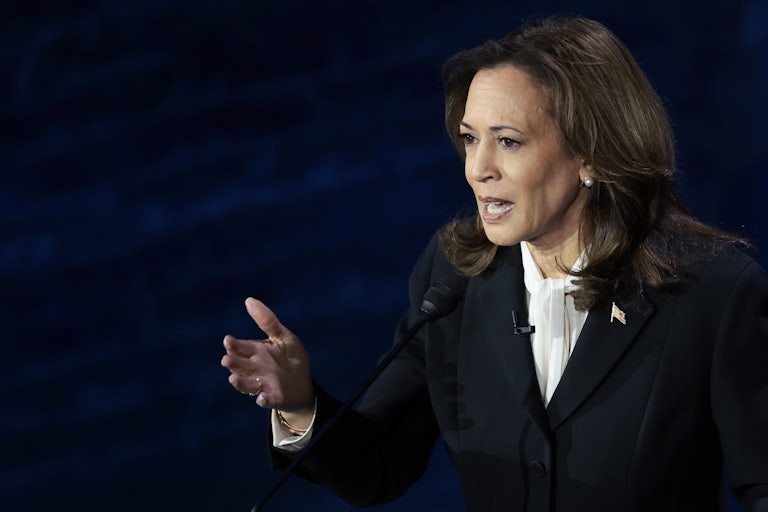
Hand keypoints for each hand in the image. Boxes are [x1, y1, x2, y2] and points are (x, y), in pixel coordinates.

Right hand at [221, 298, 313, 412]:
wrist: (303, 384)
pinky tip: (263, 397)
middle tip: (227, 360)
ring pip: (246, 384)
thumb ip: (267, 321)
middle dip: (232, 363)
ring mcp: (262, 384)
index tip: (228, 340)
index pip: (240, 347)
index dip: (233, 345)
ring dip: (240, 382)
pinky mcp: (273, 398)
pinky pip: (266, 400)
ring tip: (234, 378)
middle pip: (239, 366)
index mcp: (256, 352)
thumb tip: (248, 300)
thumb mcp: (283, 337)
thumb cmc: (290, 358)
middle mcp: (255, 369)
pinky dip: (264, 399)